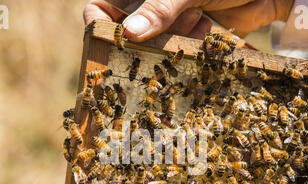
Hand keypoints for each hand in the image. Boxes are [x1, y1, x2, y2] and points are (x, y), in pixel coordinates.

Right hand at [83, 0, 293, 40]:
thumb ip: (160, 7)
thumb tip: (129, 33)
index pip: (100, 8)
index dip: (99, 25)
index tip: (111, 41)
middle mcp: (150, 6)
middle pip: (129, 34)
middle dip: (148, 39)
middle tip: (166, 35)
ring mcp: (170, 22)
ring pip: (155, 47)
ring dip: (175, 41)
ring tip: (198, 20)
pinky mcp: (189, 36)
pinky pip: (179, 52)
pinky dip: (192, 47)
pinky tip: (208, 29)